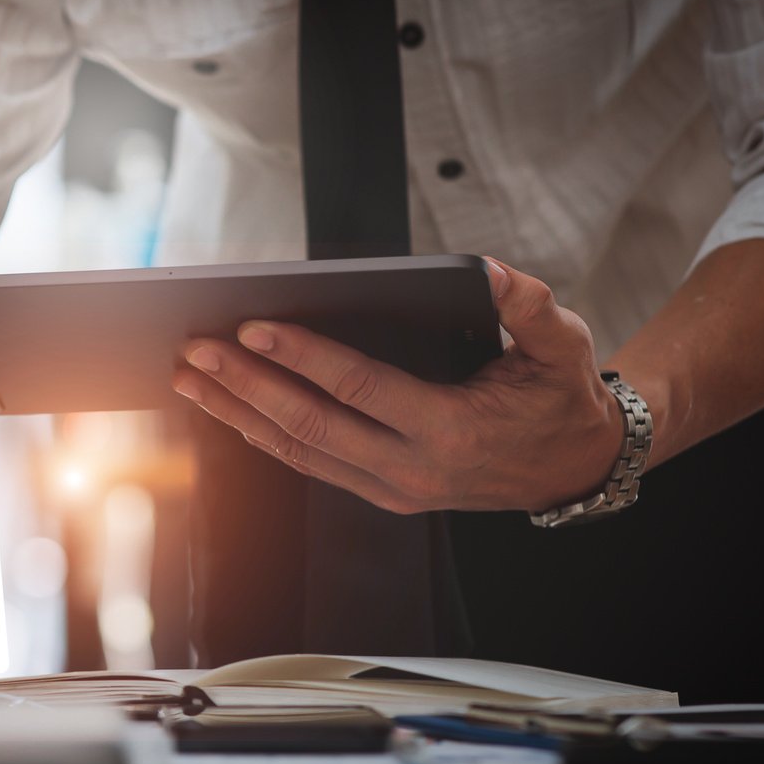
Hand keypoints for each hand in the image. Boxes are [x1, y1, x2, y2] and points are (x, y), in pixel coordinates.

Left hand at [173, 256, 624, 513]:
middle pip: (311, 426)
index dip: (303, 358)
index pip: (359, 389)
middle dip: (247, 386)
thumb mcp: (562, 346)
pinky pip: (310, 463)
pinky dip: (262, 433)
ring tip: (190, 376)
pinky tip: (226, 403)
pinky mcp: (381, 493)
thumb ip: (528, 306)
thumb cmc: (560, 397)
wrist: (573, 469)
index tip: (252, 327)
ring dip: (238, 413)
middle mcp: (413, 469)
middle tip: (196, 349)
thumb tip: (485, 270)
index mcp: (451, 430)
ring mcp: (393, 488)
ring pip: (298, 452)